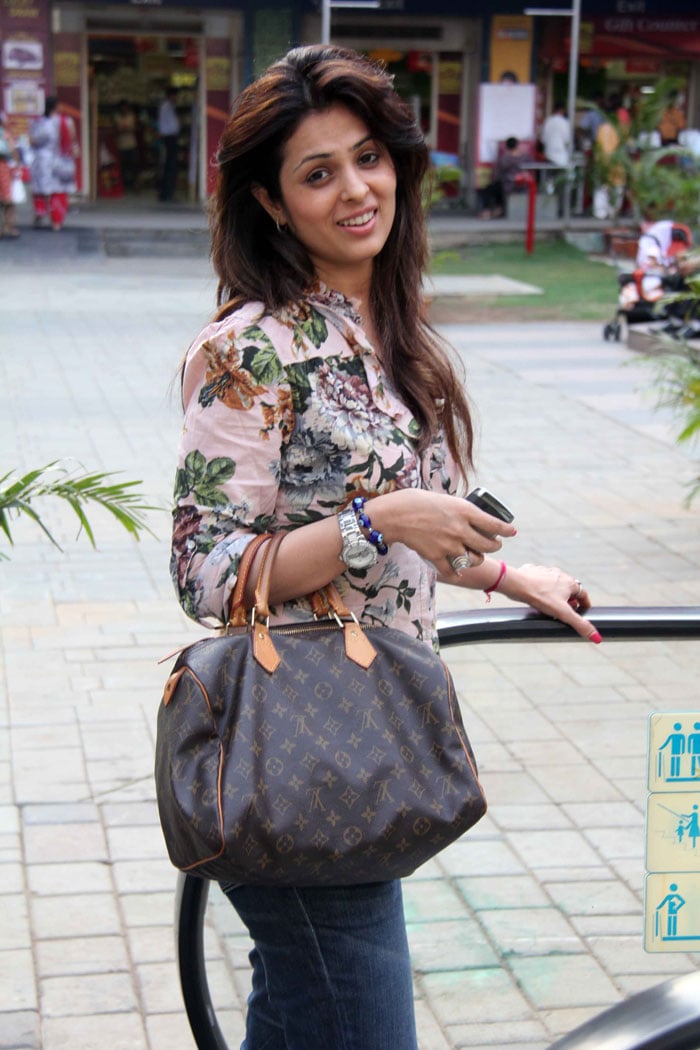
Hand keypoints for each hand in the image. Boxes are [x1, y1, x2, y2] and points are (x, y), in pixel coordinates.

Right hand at [369, 490, 516, 577]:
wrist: (394, 515)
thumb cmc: (415, 501)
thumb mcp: (444, 498)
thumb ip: (458, 510)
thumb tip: (468, 516)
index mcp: (464, 510)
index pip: (495, 523)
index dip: (506, 530)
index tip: (511, 532)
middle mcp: (460, 529)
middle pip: (488, 545)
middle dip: (495, 546)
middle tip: (494, 545)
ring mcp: (449, 545)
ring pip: (474, 560)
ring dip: (477, 559)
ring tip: (475, 556)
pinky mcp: (436, 556)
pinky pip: (452, 570)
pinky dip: (455, 572)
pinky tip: (456, 572)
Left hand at [499, 563, 600, 642]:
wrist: (517, 584)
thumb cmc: (540, 596)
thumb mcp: (563, 613)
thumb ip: (579, 625)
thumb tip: (597, 637)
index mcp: (570, 582)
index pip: (583, 594)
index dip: (584, 604)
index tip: (583, 611)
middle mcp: (559, 574)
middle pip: (568, 589)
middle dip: (569, 600)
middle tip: (565, 612)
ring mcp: (545, 571)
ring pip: (554, 584)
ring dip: (554, 593)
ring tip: (549, 605)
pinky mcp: (533, 571)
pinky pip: (539, 579)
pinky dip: (540, 587)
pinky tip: (536, 595)